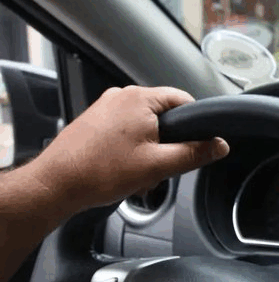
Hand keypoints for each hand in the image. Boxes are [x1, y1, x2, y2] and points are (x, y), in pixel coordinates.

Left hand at [26, 86, 228, 213]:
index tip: (196, 145)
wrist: (56, 184)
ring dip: (149, 150)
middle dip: (168, 143)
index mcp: (139, 98)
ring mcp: (105, 108)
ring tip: (138, 173)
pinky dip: (132, 150)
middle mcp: (121, 96)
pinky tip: (124, 170)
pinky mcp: (95, 122)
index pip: (184, 101)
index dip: (195, 125)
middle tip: (160, 167)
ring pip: (145, 126)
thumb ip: (194, 153)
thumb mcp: (158, 165)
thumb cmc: (99, 172)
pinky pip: (126, 131)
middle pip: (164, 116)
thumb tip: (219, 145)